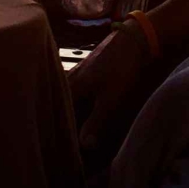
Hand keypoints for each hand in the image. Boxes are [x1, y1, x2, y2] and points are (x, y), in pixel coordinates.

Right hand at [68, 23, 150, 152]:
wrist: (132, 39)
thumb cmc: (120, 69)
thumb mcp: (109, 99)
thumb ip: (96, 122)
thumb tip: (83, 146)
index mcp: (70, 87)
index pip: (56, 114)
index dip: (58, 130)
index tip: (60, 148)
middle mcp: (69, 79)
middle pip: (60, 106)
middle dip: (62, 122)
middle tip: (64, 143)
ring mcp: (77, 74)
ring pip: (69, 98)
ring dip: (71, 113)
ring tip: (72, 131)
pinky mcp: (87, 72)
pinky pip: (77, 92)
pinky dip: (79, 103)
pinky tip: (84, 111)